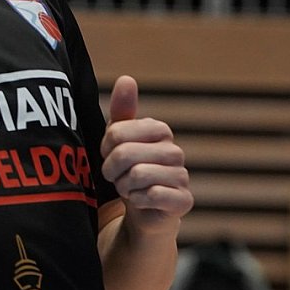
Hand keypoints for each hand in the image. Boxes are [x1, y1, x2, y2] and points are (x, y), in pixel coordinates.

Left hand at [100, 76, 192, 237]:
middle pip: (125, 154)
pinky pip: (151, 196)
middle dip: (111, 169)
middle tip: (116, 176)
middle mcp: (175, 151)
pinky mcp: (183, 201)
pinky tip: (142, 201)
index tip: (110, 155)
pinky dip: (137, 201)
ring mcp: (182, 176)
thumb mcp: (119, 139)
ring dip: (124, 186)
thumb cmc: (129, 170)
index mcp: (159, 131)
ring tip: (129, 188)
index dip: (106, 148)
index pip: (117, 132)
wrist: (141, 210)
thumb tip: (127, 78)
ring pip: (137, 175)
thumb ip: (122, 110)